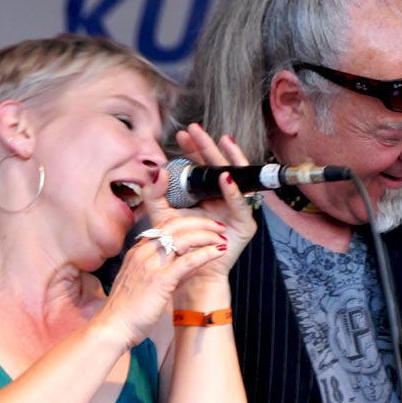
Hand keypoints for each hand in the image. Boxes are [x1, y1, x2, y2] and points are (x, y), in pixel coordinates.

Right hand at [98, 172, 230, 346]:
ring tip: (222, 238)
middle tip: (219, 227)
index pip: (165, 226)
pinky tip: (219, 251)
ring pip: (183, 238)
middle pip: (174, 225)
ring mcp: (150, 265)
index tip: (205, 226)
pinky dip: (206, 253)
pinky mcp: (159, 280)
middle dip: (200, 222)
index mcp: (138, 252)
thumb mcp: (147, 285)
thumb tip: (191, 263)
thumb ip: (168, 271)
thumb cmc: (128, 311)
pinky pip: (187, 260)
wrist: (112, 329)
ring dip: (207, 236)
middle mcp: (143, 253)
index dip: (187, 223)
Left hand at [171, 123, 256, 273]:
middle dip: (207, 146)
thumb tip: (159, 169)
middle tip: (196, 130)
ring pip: (236, 178)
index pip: (201, 165)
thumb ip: (156, 195)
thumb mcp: (162, 217)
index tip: (182, 135)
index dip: (194, 149)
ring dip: (229, 159)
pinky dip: (235, 191)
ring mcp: (236, 209)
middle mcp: (223, 197)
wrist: (190, 272)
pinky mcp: (246, 223)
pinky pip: (242, 204)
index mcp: (206, 193)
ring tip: (222, 142)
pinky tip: (227, 178)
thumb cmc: (179, 246)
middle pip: (218, 166)